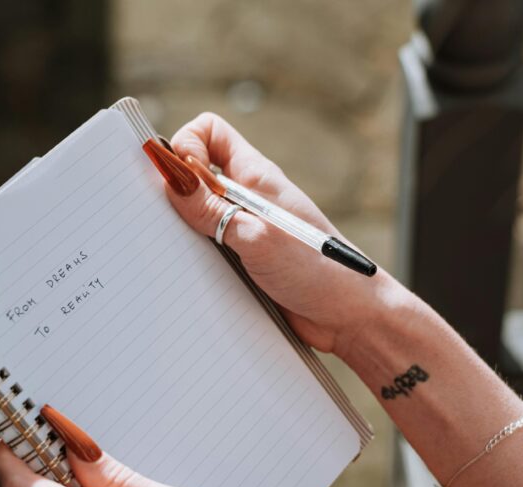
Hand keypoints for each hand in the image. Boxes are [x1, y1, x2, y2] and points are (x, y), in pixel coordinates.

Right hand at [160, 112, 409, 357]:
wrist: (350, 317)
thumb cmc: (320, 271)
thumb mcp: (258, 236)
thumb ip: (212, 209)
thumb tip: (172, 181)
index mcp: (256, 176)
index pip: (208, 132)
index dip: (186, 147)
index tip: (181, 181)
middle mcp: (249, 197)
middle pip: (195, 174)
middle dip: (175, 192)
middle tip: (176, 222)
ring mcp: (245, 229)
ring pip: (197, 216)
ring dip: (185, 233)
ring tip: (193, 255)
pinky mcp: (243, 261)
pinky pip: (207, 251)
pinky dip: (196, 260)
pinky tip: (200, 278)